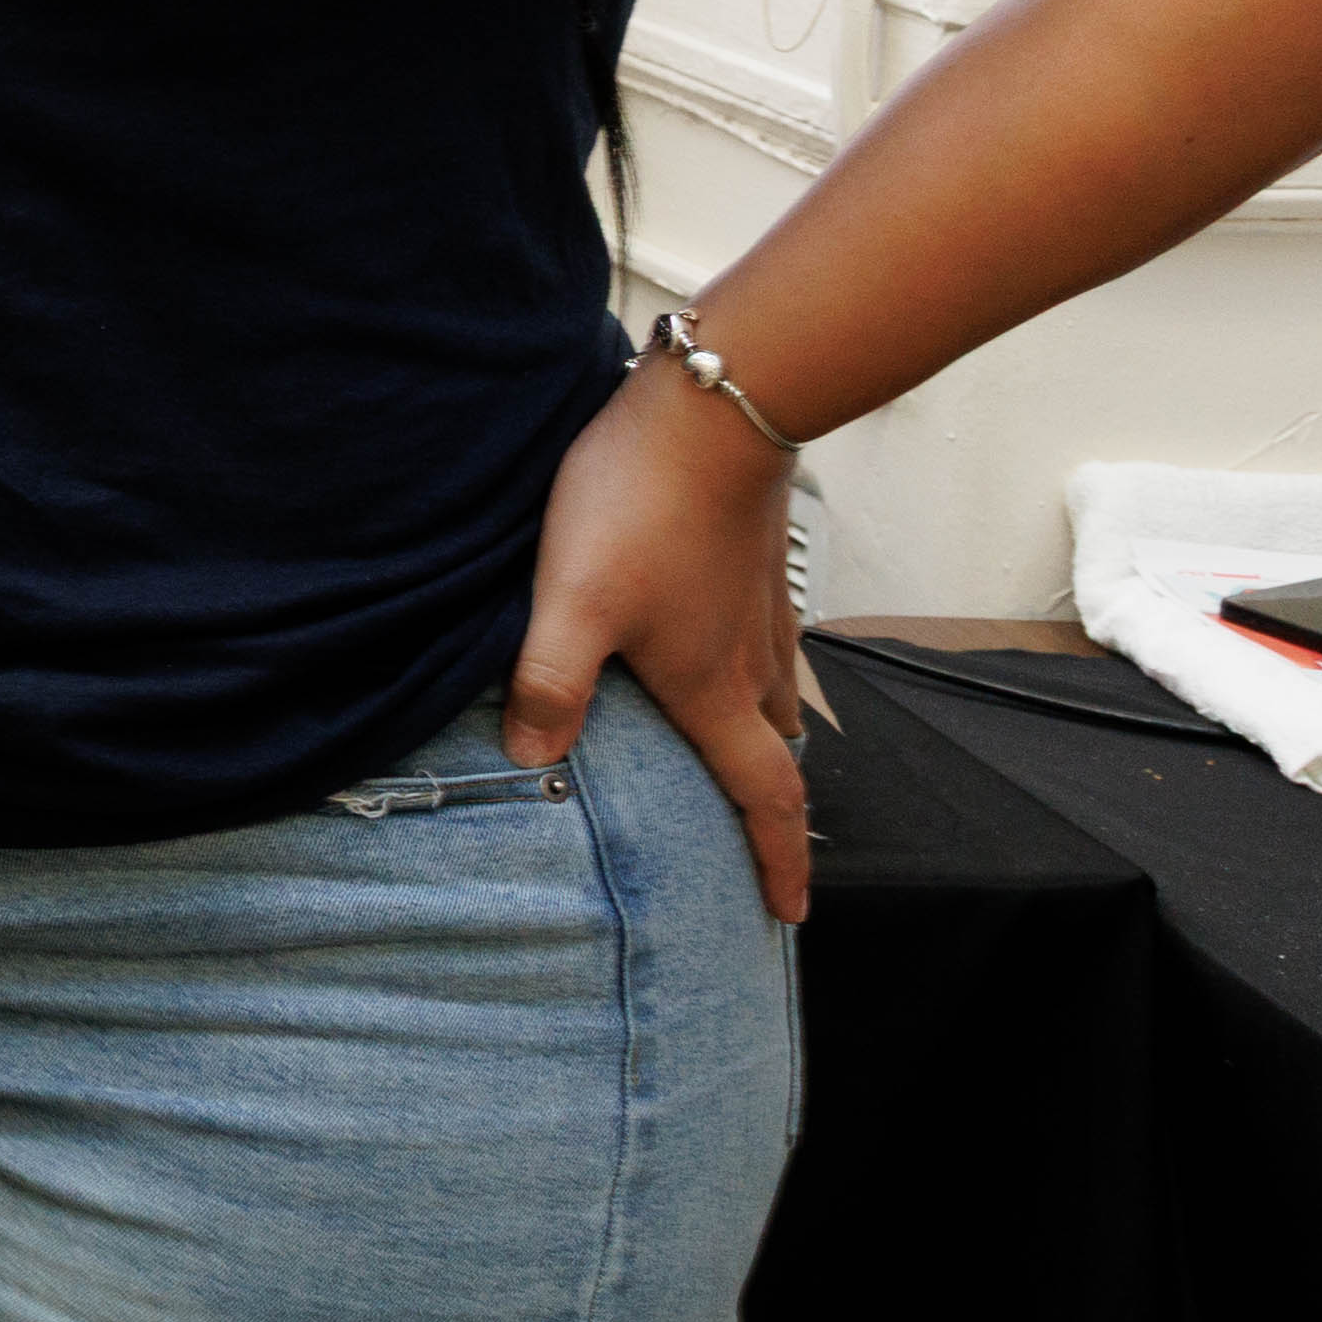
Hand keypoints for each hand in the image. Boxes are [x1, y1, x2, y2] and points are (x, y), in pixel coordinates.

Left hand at [505, 345, 813, 921]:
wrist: (715, 406)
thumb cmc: (640, 504)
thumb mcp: (571, 601)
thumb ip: (548, 683)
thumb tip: (534, 761)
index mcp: (715, 687)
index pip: (764, 798)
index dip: (779, 862)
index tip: (786, 914)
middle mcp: (751, 659)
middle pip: (775, 755)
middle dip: (771, 808)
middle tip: (756, 842)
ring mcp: (760, 609)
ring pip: (774, 697)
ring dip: (762, 740)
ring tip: (735, 760)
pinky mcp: (753, 563)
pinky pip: (765, 644)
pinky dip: (753, 675)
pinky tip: (720, 655)